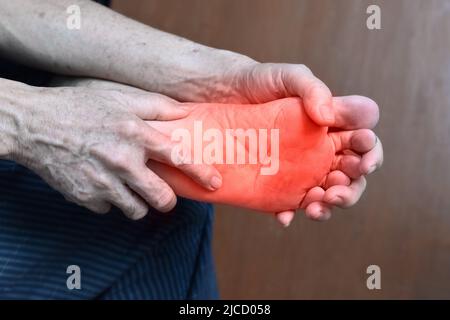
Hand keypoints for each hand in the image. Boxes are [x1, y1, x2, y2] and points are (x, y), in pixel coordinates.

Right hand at [8, 81, 221, 218]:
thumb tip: (186, 114)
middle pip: (161, 199)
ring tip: (128, 186)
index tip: (214, 184)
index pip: (179, 157)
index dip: (201, 173)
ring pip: (136, 210)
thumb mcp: (120, 97)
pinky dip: (109, 200)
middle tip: (163, 195)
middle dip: (167, 201)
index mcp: (136, 135)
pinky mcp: (85, 198)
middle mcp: (123, 162)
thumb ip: (157, 106)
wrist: (33, 124)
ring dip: (138, 202)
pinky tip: (100, 183)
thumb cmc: (79, 107)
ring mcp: (103, 183)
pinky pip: (108, 209)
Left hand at [219, 62, 383, 224]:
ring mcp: (300, 169)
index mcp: (332, 126)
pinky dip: (290, 213)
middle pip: (350, 175)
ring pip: (325, 193)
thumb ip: (312, 90)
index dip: (369, 151)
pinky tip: (284, 216)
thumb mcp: (289, 77)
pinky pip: (289, 203)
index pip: (362, 143)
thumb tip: (327, 118)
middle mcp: (321, 150)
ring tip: (317, 205)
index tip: (363, 153)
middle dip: (351, 186)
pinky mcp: (277, 183)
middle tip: (338, 188)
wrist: (220, 95)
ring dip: (327, 204)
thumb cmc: (260, 82)